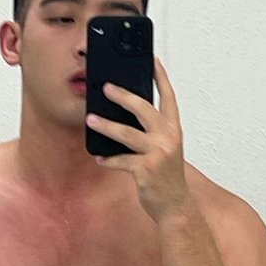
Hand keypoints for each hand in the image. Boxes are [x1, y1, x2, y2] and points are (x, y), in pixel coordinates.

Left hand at [86, 57, 193, 223]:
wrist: (175, 205)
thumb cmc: (165, 175)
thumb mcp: (164, 149)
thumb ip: (151, 132)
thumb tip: (124, 115)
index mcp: (174, 129)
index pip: (168, 97)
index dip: (160, 77)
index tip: (152, 60)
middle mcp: (168, 137)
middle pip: (144, 108)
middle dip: (123, 95)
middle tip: (106, 87)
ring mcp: (158, 153)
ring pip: (126, 133)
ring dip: (106, 126)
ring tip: (90, 119)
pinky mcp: (146, 170)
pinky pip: (120, 160)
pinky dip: (108, 159)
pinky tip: (100, 158)